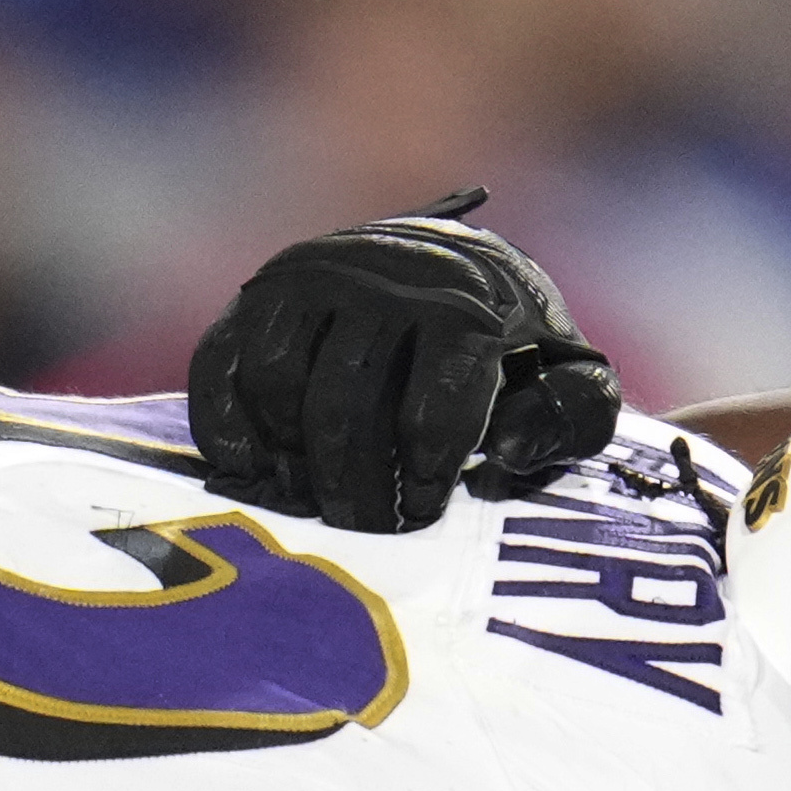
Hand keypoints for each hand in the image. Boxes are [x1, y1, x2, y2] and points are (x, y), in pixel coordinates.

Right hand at [188, 196, 622, 533]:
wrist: (454, 261)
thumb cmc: (516, 346)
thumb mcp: (570, 376)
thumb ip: (571, 415)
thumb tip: (505, 451)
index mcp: (465, 303)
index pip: (430, 409)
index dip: (423, 478)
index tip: (422, 509)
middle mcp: (382, 278)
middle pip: (343, 408)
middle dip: (352, 490)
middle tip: (365, 529)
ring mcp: (312, 278)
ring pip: (278, 386)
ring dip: (292, 458)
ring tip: (318, 495)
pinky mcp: (258, 293)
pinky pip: (220, 367)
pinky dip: (228, 428)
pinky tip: (258, 470)